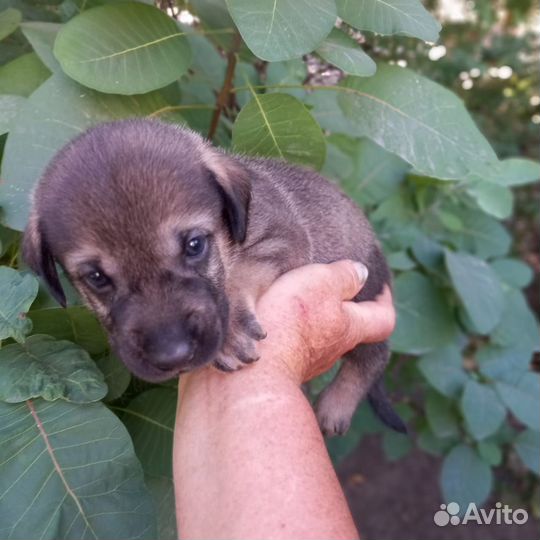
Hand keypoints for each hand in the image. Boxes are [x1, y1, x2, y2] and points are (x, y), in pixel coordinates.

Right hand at [255, 260, 395, 383]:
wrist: (256, 369)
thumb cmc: (291, 320)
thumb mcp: (322, 282)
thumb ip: (344, 276)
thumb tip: (361, 273)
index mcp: (351, 327)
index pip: (384, 319)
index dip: (385, 302)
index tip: (378, 289)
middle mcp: (335, 349)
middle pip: (351, 329)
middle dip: (344, 310)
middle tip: (330, 290)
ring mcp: (310, 362)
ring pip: (322, 339)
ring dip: (315, 322)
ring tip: (296, 301)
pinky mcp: (285, 368)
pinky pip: (296, 348)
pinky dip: (292, 334)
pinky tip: (275, 322)